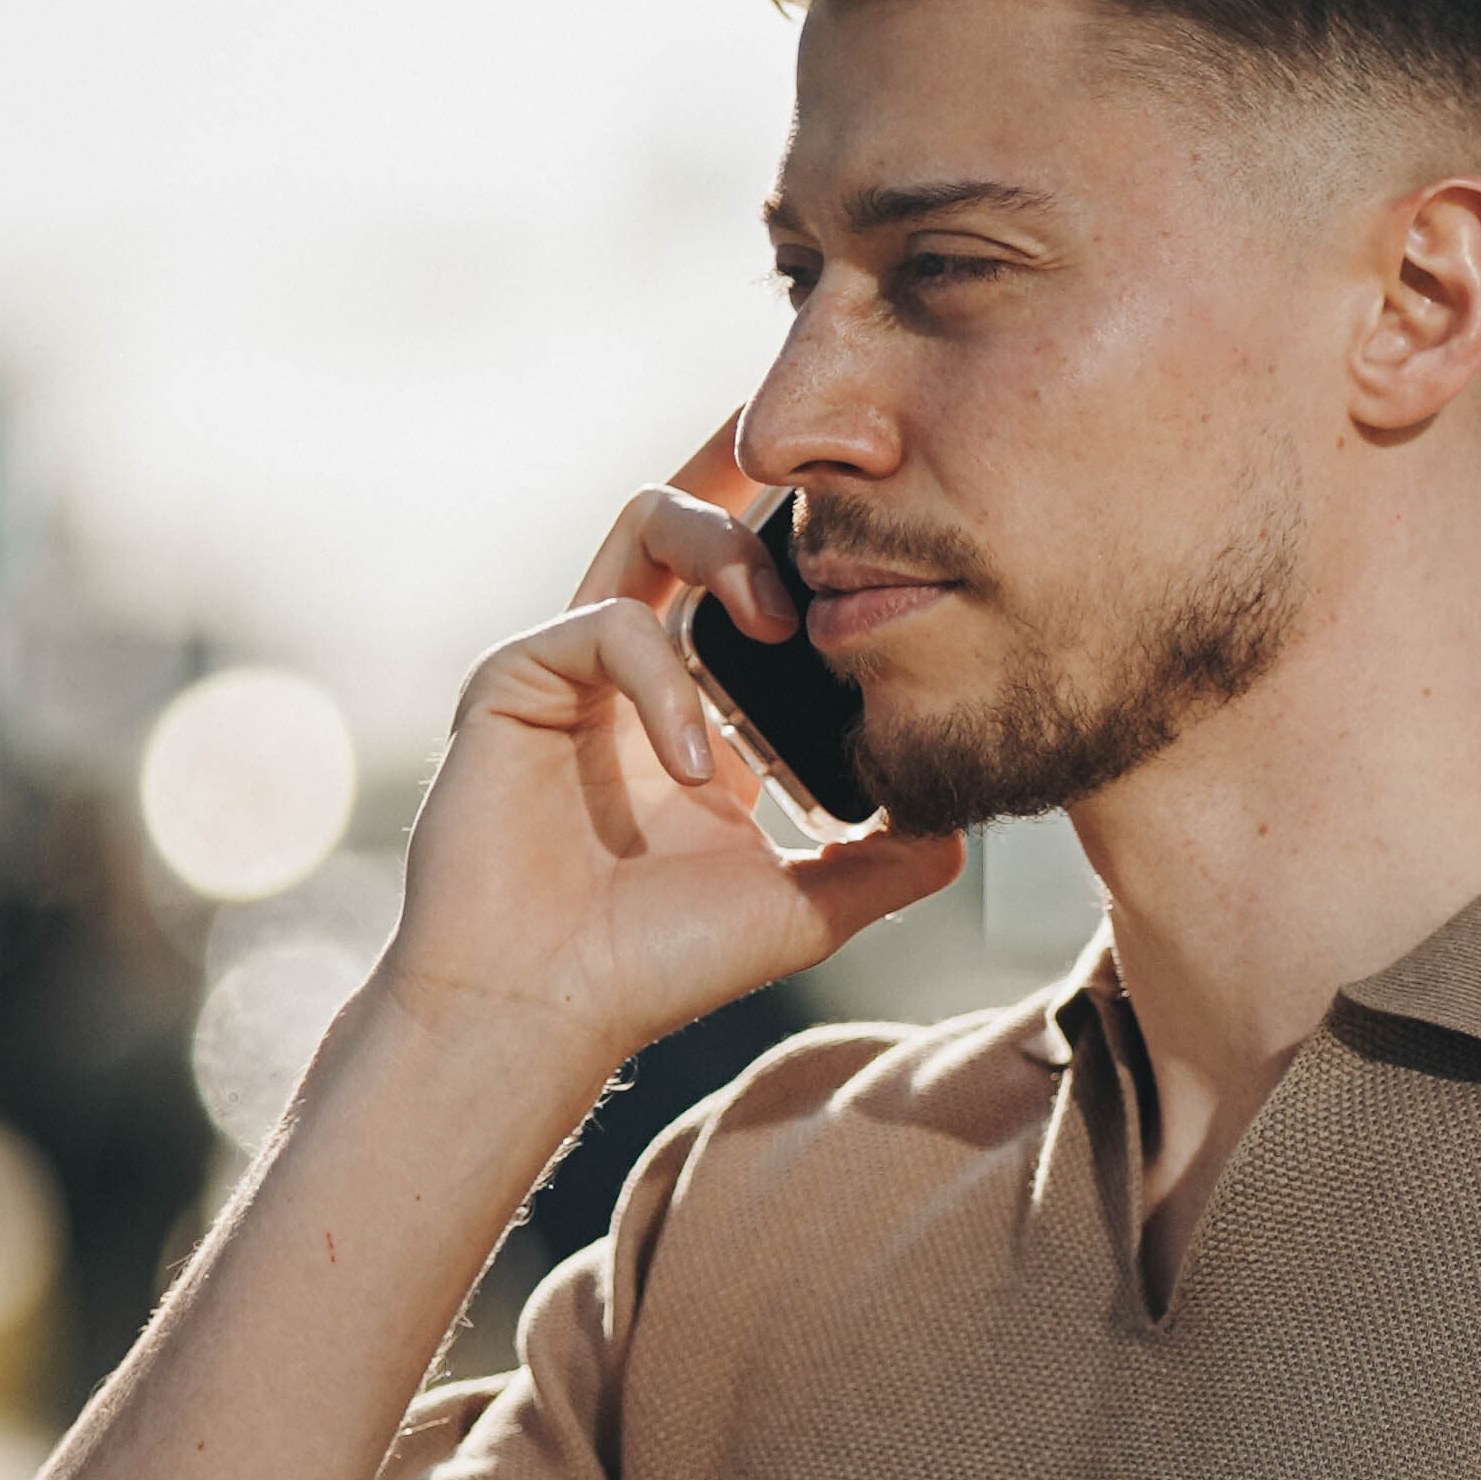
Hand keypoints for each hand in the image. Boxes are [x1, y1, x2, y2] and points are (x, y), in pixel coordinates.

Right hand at [382, 448, 962, 1091]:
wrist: (542, 1011)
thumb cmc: (653, 967)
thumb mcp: (803, 908)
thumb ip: (885, 863)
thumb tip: (963, 829)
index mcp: (703, 707)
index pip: (760, 582)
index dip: (813, 542)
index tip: (890, 528)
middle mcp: (639, 669)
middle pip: (701, 510)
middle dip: (763, 467)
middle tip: (840, 482)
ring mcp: (575, 665)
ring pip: (648, 520)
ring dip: (725, 545)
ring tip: (777, 621)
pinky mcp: (517, 676)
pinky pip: (606, 622)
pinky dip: (665, 683)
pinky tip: (697, 768)